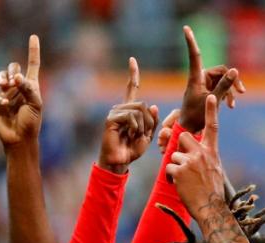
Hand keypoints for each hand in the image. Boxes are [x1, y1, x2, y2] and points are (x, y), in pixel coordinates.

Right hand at [0, 35, 42, 148]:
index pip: (33, 64)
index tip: (33, 36)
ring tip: (6, 87)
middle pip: (13, 68)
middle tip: (13, 81)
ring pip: (1, 76)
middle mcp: (19, 88)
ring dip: (3, 79)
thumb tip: (17, 77)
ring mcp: (7, 94)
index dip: (33, 50)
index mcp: (32, 86)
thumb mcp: (35, 105)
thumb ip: (28, 89)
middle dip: (12, 70)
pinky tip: (4, 105)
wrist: (19, 139)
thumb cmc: (31, 123)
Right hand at [98, 57, 159, 173]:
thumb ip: (152, 121)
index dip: (133, 74)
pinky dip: (135, 128)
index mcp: (129, 110)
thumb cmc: (132, 150)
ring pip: (139, 111)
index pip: (132, 89)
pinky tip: (128, 135)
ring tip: (133, 136)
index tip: (132, 60)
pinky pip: (131, 117)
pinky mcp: (111, 118)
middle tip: (140, 135)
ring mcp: (115, 112)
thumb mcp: (147, 135)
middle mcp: (121, 108)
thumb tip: (153, 106)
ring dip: (142, 126)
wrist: (119, 161)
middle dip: (149, 122)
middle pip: (144, 105)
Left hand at [166, 95, 226, 217]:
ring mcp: (190, 161)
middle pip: (182, 136)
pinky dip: (171, 178)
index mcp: (211, 151)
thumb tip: (194, 152)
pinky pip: (169, 168)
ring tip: (186, 180)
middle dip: (179, 147)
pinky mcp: (179, 170)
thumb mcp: (214, 169)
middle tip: (184, 162)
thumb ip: (205, 157)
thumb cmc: (212, 191)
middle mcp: (202, 153)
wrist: (210, 208)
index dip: (211, 111)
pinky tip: (180, 185)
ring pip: (174, 156)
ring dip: (176, 167)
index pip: (212, 127)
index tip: (211, 97)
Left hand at [178, 25, 244, 134]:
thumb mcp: (213, 101)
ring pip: (224, 80)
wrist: (191, 129)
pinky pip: (222, 87)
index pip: (195, 55)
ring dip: (231, 91)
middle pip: (221, 70)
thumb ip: (224, 86)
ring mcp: (205, 83)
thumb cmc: (196, 116)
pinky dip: (228, 95)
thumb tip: (235, 71)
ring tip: (233, 104)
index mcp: (196, 78)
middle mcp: (200, 77)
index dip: (191, 41)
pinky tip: (231, 105)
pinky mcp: (209, 90)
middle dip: (232, 81)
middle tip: (242, 92)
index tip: (185, 28)